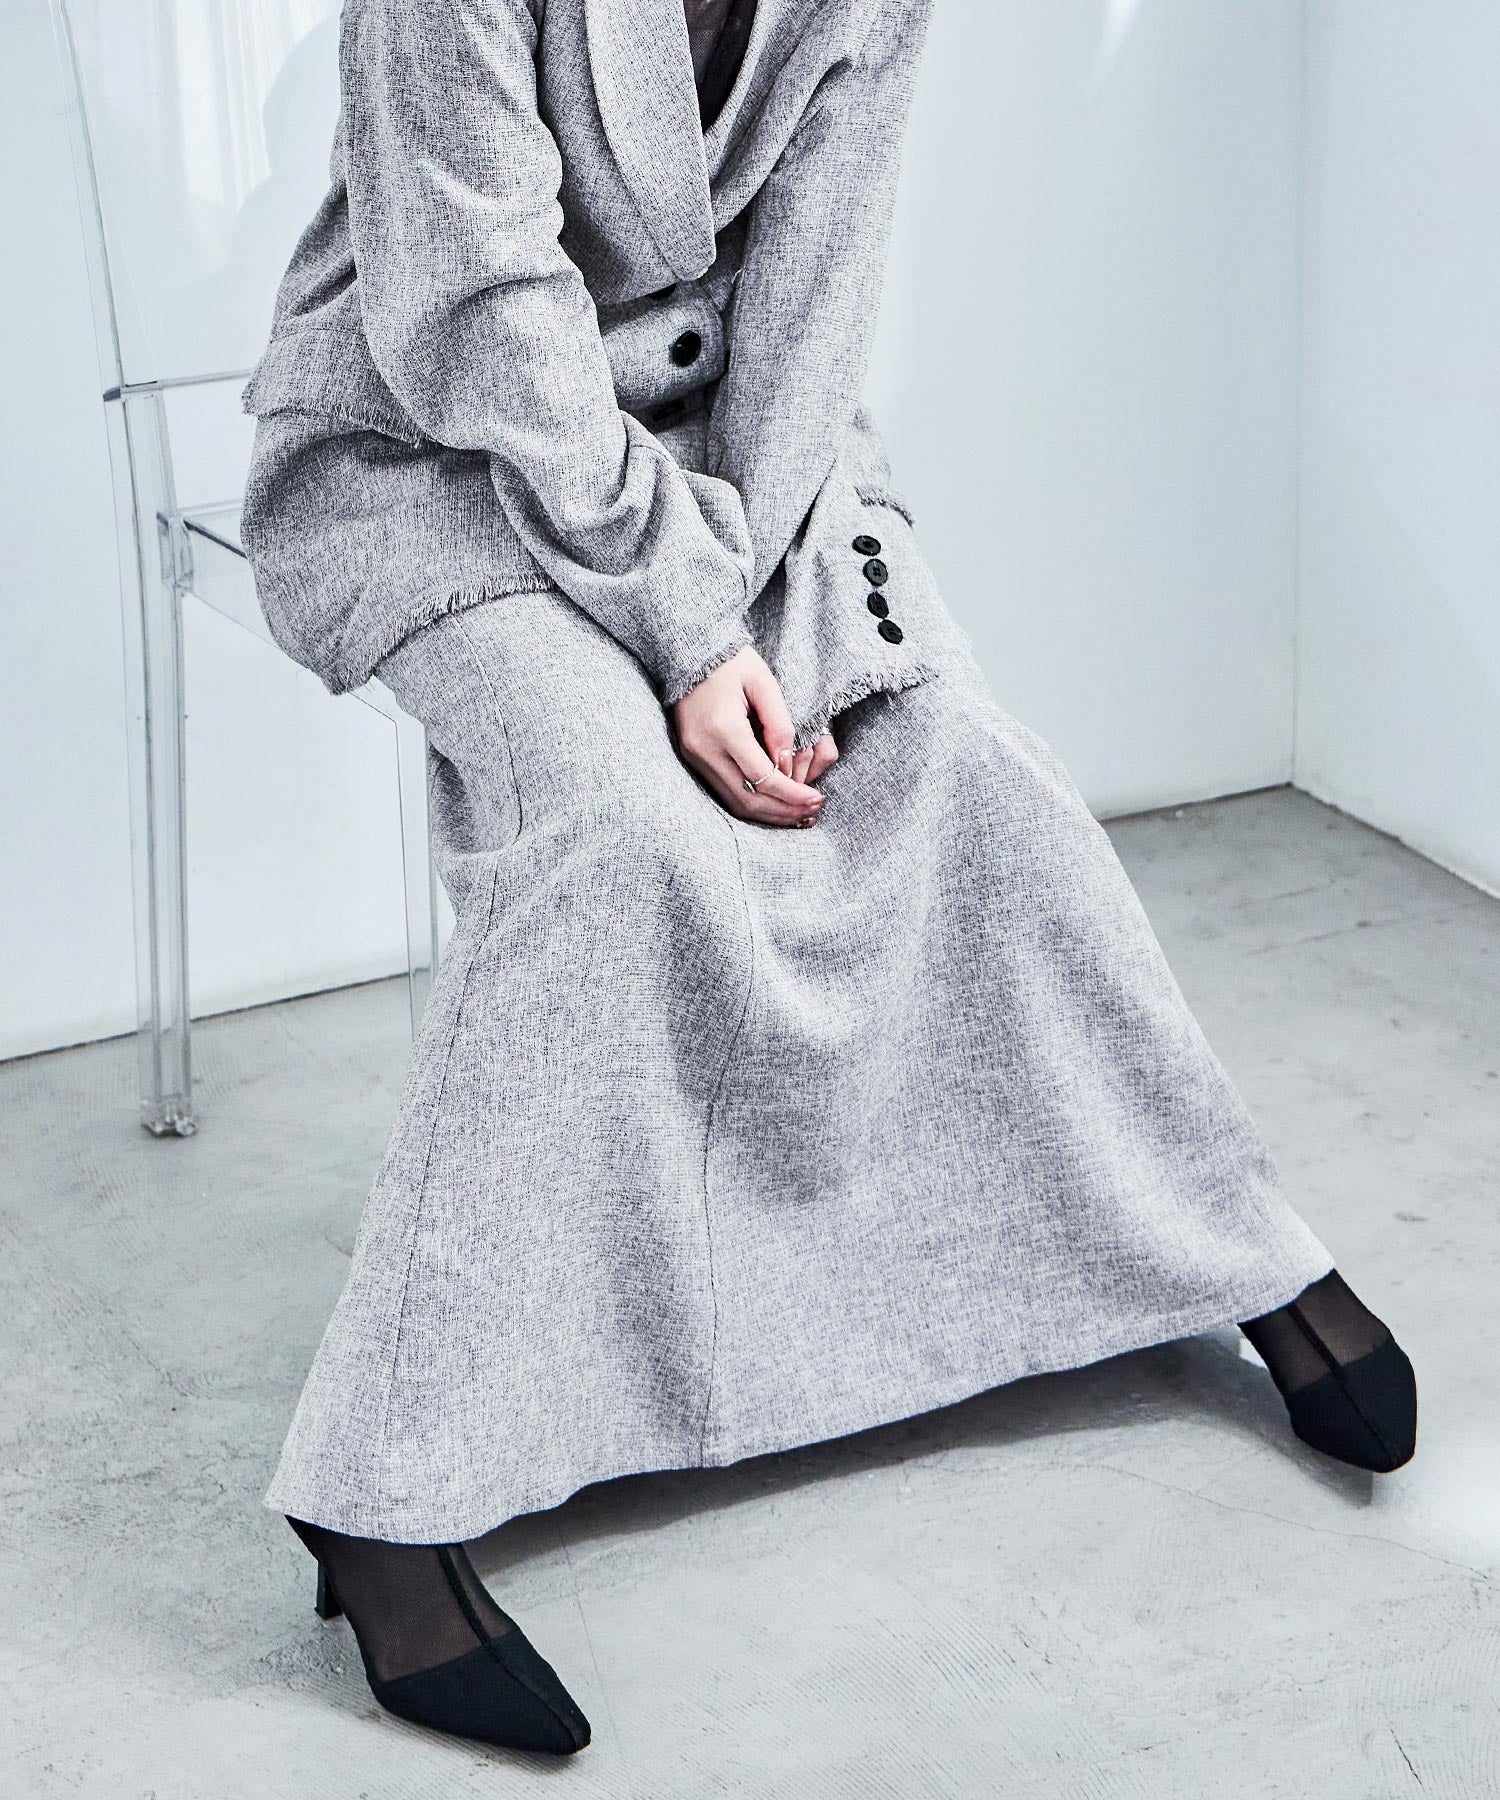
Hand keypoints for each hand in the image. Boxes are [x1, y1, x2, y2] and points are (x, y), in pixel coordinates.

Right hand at [671, 646, 837, 826]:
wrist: (690, 654)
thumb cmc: (732, 662)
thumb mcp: (764, 682)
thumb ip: (780, 725)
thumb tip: (789, 765)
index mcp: (724, 728)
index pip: (763, 778)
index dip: (792, 794)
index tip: (817, 798)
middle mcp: (704, 750)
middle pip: (749, 799)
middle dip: (784, 811)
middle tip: (812, 811)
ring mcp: (695, 757)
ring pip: (735, 803)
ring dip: (768, 814)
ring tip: (798, 814)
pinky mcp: (693, 760)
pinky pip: (725, 793)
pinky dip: (752, 804)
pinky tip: (774, 805)